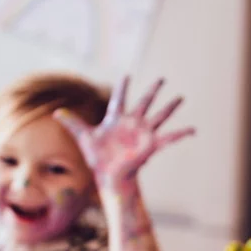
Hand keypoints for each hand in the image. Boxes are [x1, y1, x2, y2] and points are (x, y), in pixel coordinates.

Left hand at [53, 76, 193, 184]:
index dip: (123, 87)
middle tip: (162, 78)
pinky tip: (193, 129)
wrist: (109, 175)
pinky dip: (181, 134)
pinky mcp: (151, 145)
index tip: (126, 75)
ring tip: (181, 98)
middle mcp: (132, 123)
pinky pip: (169, 137)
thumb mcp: (84, 137)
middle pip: (144, 102)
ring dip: (170, 107)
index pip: (120, 98)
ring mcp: (143, 133)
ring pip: (159, 116)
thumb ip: (73, 123)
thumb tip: (56, 113)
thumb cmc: (97, 157)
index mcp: (117, 119)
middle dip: (153, 90)